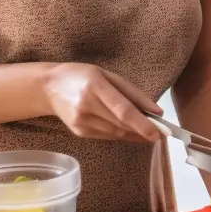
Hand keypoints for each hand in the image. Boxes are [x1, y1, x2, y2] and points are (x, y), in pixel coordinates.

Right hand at [44, 63, 162, 142]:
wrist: (49, 87)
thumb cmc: (82, 75)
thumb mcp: (108, 75)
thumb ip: (132, 92)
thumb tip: (156, 111)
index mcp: (95, 87)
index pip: (123, 110)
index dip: (142, 123)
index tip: (158, 132)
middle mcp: (87, 106)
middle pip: (121, 124)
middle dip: (143, 131)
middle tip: (162, 133)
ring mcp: (81, 122)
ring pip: (115, 133)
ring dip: (135, 135)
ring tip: (149, 132)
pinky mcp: (79, 132)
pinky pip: (107, 136)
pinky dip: (122, 135)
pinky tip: (131, 132)